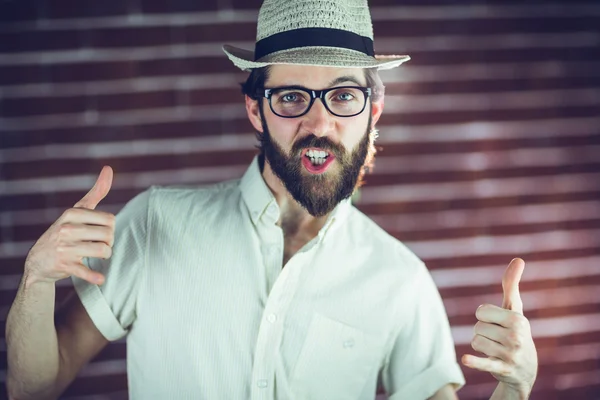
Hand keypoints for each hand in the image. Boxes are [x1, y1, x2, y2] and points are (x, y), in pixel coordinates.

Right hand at [24, 166, 114, 285]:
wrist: (39, 261)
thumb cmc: (66, 232)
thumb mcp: (78, 211)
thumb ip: (96, 192)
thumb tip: (109, 168)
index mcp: (72, 214)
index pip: (109, 220)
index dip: (109, 229)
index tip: (100, 232)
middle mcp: (67, 228)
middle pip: (109, 235)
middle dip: (108, 242)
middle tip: (98, 245)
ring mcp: (65, 247)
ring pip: (103, 251)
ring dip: (105, 256)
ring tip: (96, 255)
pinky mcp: (65, 265)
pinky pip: (86, 271)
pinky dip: (95, 277)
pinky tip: (100, 278)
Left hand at [461, 258, 537, 397]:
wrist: (525, 370)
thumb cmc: (516, 331)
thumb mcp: (515, 309)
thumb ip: (511, 285)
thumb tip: (518, 259)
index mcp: (518, 319)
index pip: (481, 312)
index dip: (484, 317)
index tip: (496, 323)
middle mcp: (516, 336)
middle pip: (477, 327)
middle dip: (483, 333)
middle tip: (497, 339)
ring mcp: (510, 354)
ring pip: (475, 342)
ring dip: (480, 347)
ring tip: (495, 350)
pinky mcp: (502, 369)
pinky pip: (483, 363)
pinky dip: (475, 362)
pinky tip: (466, 359)